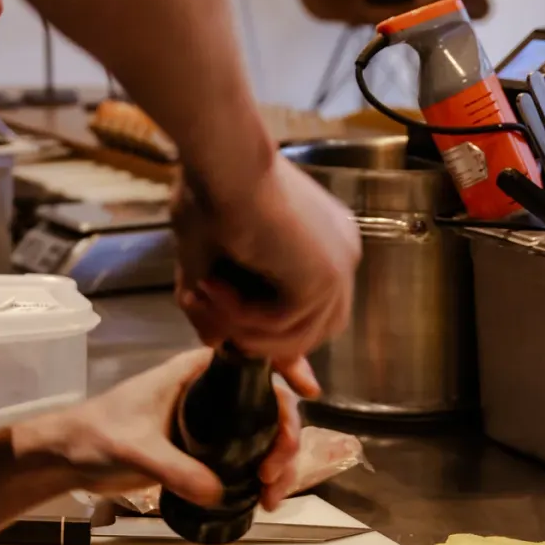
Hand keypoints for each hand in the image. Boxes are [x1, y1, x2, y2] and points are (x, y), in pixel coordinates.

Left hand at [11, 349, 303, 511]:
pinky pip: (245, 455)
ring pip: (262, 433)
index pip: (254, 360)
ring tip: (271, 496)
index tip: (310, 390)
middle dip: (287, 437)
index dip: (289, 367)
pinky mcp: (203, 448)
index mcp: (195, 371)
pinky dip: (260, 474)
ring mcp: (209, 419)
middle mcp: (209, 390)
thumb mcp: (134, 448)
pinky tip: (261, 498)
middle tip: (275, 474)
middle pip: (269, 403)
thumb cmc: (93, 435)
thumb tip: (218, 492)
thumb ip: (174, 468)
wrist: (67, 457)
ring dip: (278, 462)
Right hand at [172, 152, 359, 362]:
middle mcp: (340, 253)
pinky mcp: (326, 276)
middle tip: (212, 318)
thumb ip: (214, 303)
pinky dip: (245, 319)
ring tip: (208, 296)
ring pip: (298, 336)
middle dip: (261, 342)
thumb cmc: (208, 190)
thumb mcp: (205, 259)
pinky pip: (285, 327)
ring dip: (244, 330)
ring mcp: (338, 266)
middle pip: (314, 331)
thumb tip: (212, 343)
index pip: (316, 311)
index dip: (293, 348)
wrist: (221, 161)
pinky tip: (219, 289)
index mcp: (322, 243)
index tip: (295, 383)